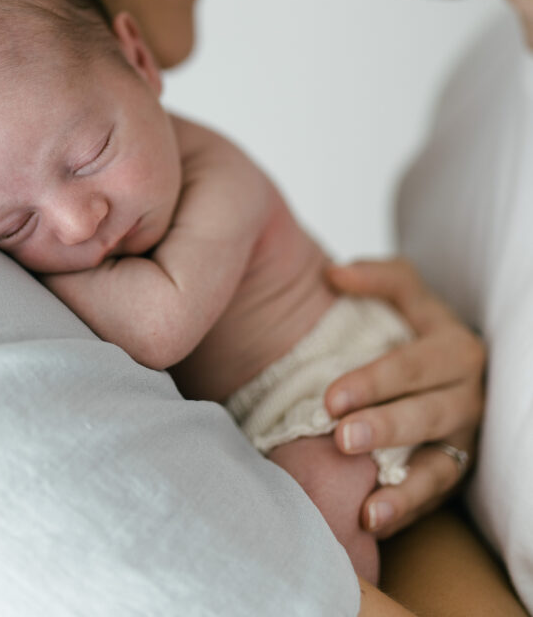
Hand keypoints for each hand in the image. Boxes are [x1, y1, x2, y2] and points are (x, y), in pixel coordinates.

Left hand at [324, 258, 484, 538]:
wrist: (454, 364)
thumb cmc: (419, 325)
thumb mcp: (408, 291)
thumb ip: (375, 278)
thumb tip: (332, 274)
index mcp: (456, 348)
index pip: (413, 365)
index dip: (373, 382)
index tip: (330, 398)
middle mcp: (468, 397)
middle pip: (427, 415)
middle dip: (384, 429)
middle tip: (341, 439)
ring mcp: (466, 439)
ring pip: (440, 466)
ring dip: (402, 489)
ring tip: (367, 508)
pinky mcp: (459, 472)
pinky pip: (437, 497)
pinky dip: (407, 512)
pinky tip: (374, 524)